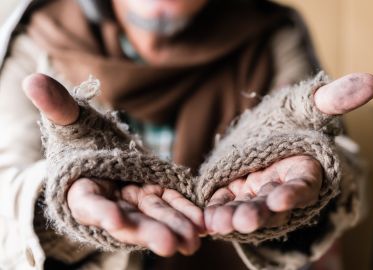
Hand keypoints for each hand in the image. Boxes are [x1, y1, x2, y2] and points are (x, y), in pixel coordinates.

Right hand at [23, 74, 204, 255]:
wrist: (100, 150)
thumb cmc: (79, 138)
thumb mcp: (69, 123)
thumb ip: (57, 107)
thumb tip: (34, 81)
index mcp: (81, 190)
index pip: (89, 203)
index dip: (100, 211)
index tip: (114, 219)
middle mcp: (110, 203)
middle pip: (128, 219)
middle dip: (147, 231)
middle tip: (168, 244)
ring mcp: (135, 202)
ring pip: (154, 216)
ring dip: (173, 228)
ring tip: (193, 241)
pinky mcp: (155, 195)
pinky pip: (172, 204)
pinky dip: (186, 214)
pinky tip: (203, 223)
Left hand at [205, 73, 372, 234]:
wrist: (262, 132)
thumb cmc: (290, 121)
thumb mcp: (308, 107)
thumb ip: (334, 99)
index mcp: (304, 171)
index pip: (303, 185)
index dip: (293, 193)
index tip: (281, 200)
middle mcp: (281, 190)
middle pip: (272, 206)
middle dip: (260, 213)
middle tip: (247, 218)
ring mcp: (256, 197)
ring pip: (247, 210)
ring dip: (234, 218)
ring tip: (220, 222)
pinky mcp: (233, 197)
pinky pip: (224, 207)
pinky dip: (215, 214)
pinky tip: (204, 221)